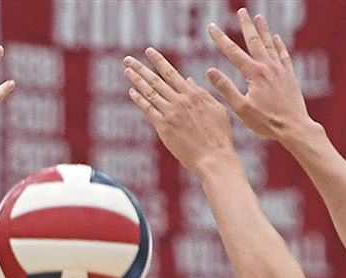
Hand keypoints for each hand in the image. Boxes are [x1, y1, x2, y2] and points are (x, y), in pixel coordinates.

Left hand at [123, 48, 234, 174]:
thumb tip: (189, 80)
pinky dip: (139, 100)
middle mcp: (180, 100)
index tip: (149, 51)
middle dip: (141, 67)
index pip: (171, 72)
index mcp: (194, 94)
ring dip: (136, 80)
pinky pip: (148, 110)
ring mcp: (171, 113)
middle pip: (156, 80)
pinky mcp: (164, 127)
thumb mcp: (217, 109)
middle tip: (128, 59)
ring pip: (150, 92)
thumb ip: (202, 93)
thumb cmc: (219, 136)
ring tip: (126, 70)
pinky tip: (132, 92)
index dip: (158, 61)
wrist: (214, 157)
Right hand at [206, 10, 311, 141]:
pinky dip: (279, 45)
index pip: (233, 52)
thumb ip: (226, 88)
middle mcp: (268, 67)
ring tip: (258, 18)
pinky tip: (277, 38)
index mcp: (254, 74)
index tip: (212, 27)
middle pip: (254, 41)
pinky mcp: (289, 76)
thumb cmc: (266, 122)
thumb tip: (210, 71)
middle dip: (246, 25)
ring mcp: (280, 70)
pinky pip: (283, 55)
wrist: (294, 128)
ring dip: (263, 30)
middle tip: (241, 11)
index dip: (220, 39)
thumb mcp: (241, 109)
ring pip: (270, 44)